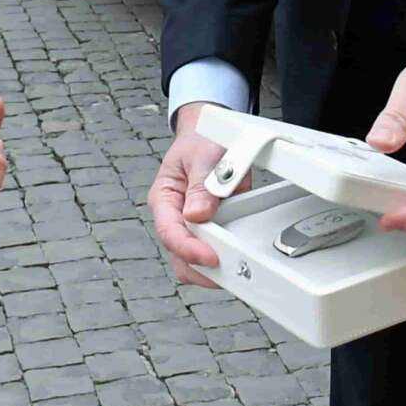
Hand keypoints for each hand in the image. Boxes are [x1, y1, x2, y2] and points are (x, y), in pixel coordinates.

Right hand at [149, 102, 230, 288]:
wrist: (210, 134)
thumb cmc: (201, 141)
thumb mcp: (202, 156)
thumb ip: (201, 185)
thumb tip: (197, 215)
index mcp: (164, 198)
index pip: (169, 232)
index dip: (189, 249)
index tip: (211, 257)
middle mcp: (175, 216)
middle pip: (180, 257)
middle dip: (201, 269)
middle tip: (227, 271)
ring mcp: (194, 226)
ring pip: (196, 262)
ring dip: (214, 267)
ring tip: (236, 265)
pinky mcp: (213, 229)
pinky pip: (216, 252)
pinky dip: (228, 256)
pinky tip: (241, 255)